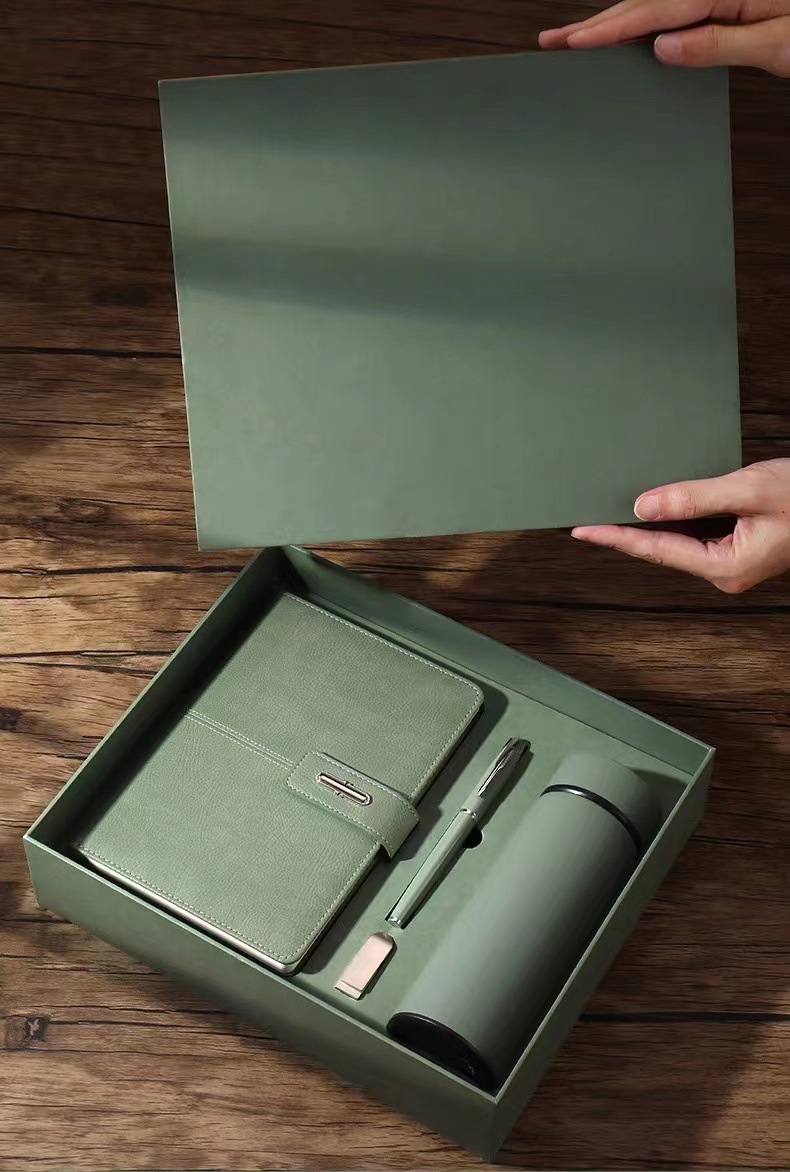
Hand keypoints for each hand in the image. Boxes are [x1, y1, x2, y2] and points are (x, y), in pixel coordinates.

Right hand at [539, 0, 789, 76]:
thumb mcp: (778, 45)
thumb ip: (719, 44)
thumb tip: (664, 47)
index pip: (656, 10)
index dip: (610, 29)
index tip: (573, 43)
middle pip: (647, 0)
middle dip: (598, 23)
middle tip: (554, 41)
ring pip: (657, 1)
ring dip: (616, 20)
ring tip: (577, 38)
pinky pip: (678, 6)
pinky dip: (645, 21)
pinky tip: (629, 35)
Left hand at [571, 460, 789, 591]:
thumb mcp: (749, 489)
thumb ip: (694, 497)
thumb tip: (644, 505)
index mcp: (726, 566)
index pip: (657, 550)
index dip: (617, 537)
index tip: (584, 529)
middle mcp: (726, 571)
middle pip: (664, 549)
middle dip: (628, 531)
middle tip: (588, 515)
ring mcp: (734, 561)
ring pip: (679, 541)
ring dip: (651, 523)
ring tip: (613, 507)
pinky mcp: (741, 547)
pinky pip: (697, 533)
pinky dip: (676, 518)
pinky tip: (658, 502)